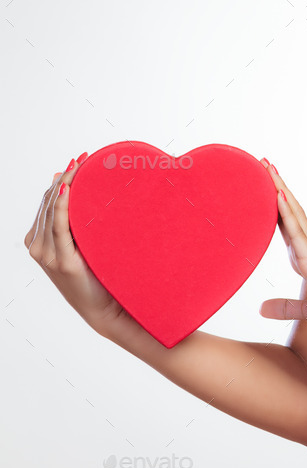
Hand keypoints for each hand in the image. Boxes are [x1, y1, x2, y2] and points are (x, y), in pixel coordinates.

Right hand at [24, 154, 130, 335]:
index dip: (60, 179)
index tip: (79, 160)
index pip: (47, 202)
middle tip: (83, 158)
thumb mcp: (82, 243)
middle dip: (65, 177)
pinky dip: (63, 205)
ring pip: (53, 210)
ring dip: (66, 185)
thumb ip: (72, 219)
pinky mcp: (62, 262)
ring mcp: (47, 256)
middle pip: (49, 202)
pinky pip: (59, 226)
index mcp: (39, 241)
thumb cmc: (98, 274)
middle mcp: (38, 247)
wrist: (106, 309)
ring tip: (81, 166)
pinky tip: (70, 187)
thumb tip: (65, 182)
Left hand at [258, 159, 306, 327]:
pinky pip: (297, 235)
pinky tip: (278, 197)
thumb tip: (261, 309)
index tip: (262, 185)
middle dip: (275, 187)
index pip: (285, 225)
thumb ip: (286, 307)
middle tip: (262, 163)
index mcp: (305, 257)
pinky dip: (286, 215)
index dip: (274, 205)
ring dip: (278, 190)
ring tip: (266, 167)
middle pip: (288, 211)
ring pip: (291, 215)